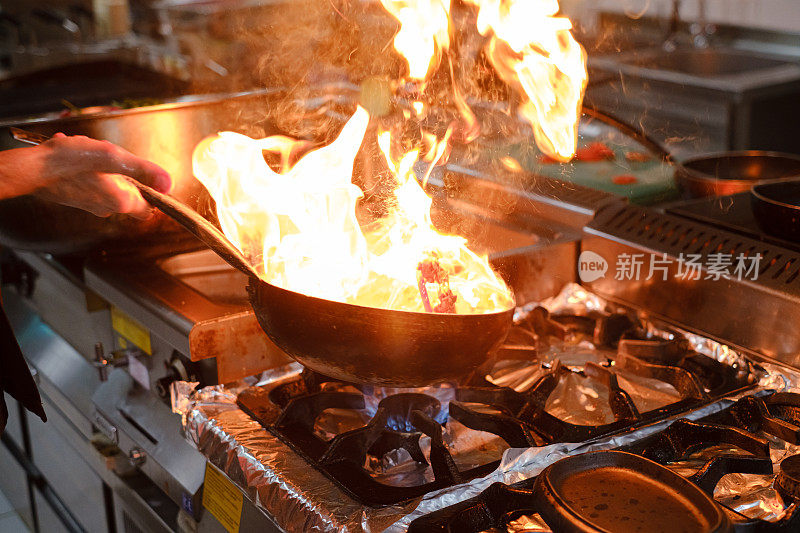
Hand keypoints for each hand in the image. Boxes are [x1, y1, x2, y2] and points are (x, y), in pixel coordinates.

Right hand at [0, 134, 171, 218]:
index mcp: (121, 201)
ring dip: (106, 167)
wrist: (32, 169)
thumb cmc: (69, 162)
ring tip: (90, 152)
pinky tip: (78, 155)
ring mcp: (91, 204)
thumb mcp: (112, 157)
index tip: (149, 176)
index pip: (150, 208)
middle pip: (131, 193)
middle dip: (126, 172)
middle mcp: (108, 208)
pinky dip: (90, 168)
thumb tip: (168, 182)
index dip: (155, 194)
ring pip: (111, 185)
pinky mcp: (78, 198)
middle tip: (112, 156)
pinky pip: (93, 182)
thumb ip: (143, 169)